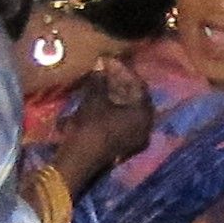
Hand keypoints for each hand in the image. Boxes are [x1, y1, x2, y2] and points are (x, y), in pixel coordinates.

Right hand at [48, 63, 155, 186]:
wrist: (78, 162)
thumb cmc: (90, 128)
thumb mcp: (94, 100)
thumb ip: (99, 80)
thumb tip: (100, 63)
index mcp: (144, 114)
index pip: (137, 84)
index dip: (122, 70)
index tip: (108, 60)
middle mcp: (145, 126)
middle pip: (133, 97)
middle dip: (117, 82)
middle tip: (103, 70)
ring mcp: (135, 138)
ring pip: (125, 110)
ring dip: (111, 95)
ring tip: (97, 82)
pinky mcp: (122, 145)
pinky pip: (119, 121)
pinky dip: (108, 110)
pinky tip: (95, 100)